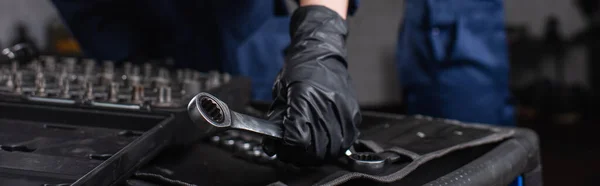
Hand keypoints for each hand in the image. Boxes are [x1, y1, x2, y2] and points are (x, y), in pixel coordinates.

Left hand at [263, 6, 360, 165]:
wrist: (321, 52)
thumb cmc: (298, 70)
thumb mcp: (280, 93)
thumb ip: (276, 121)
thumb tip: (272, 146)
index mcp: (305, 98)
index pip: (298, 139)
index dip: (287, 149)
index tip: (282, 148)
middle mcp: (327, 105)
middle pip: (316, 149)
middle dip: (300, 156)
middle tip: (292, 151)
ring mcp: (344, 109)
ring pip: (334, 149)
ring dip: (319, 155)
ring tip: (308, 148)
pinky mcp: (354, 112)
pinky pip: (348, 140)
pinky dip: (335, 146)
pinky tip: (325, 140)